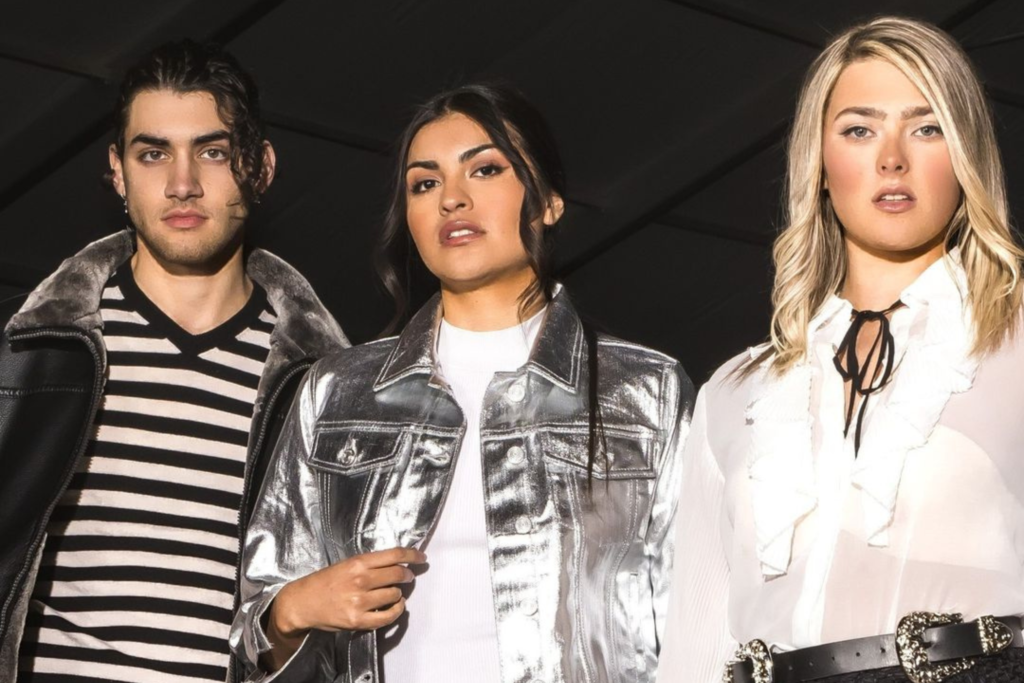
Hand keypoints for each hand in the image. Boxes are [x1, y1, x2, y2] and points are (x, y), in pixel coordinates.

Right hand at [262, 547, 425, 670]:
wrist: (304, 602)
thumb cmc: (326, 581)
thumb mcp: (347, 564)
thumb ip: (370, 564)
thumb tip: (398, 563)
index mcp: (358, 563)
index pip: (394, 555)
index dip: (412, 556)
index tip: (421, 558)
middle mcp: (361, 580)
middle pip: (397, 574)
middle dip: (407, 575)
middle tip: (407, 576)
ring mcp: (360, 601)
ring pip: (395, 594)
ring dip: (399, 593)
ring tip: (394, 592)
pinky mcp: (358, 620)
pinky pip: (388, 616)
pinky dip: (397, 610)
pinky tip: (396, 606)